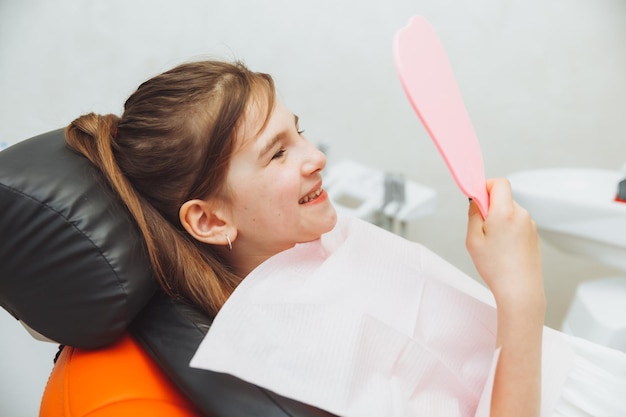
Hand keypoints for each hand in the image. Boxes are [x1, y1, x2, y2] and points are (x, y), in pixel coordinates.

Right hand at [466, 179, 543, 308]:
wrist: (520, 290)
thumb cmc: (496, 268)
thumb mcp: (473, 239)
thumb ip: (474, 214)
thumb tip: (477, 201)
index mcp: (505, 212)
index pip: (499, 183)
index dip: (486, 187)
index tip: (477, 200)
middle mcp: (521, 215)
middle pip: (504, 198)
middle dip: (490, 207)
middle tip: (481, 229)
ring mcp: (530, 226)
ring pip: (510, 212)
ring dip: (499, 221)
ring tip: (493, 245)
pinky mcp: (534, 236)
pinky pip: (517, 225)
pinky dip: (509, 231)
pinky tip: (504, 251)